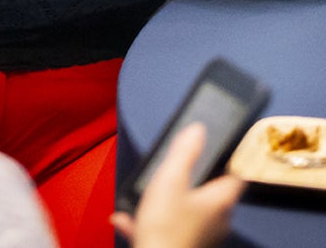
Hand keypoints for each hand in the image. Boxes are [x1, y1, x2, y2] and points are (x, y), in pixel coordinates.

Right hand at [111, 124, 244, 247]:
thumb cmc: (166, 225)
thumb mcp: (171, 179)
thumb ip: (185, 152)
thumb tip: (198, 129)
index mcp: (220, 201)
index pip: (237, 175)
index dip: (232, 158)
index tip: (223, 145)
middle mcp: (217, 220)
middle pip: (214, 193)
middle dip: (198, 177)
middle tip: (181, 163)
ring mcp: (201, 235)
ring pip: (189, 210)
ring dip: (171, 198)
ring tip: (151, 189)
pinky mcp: (183, 245)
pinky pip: (170, 225)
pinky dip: (154, 217)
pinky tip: (128, 216)